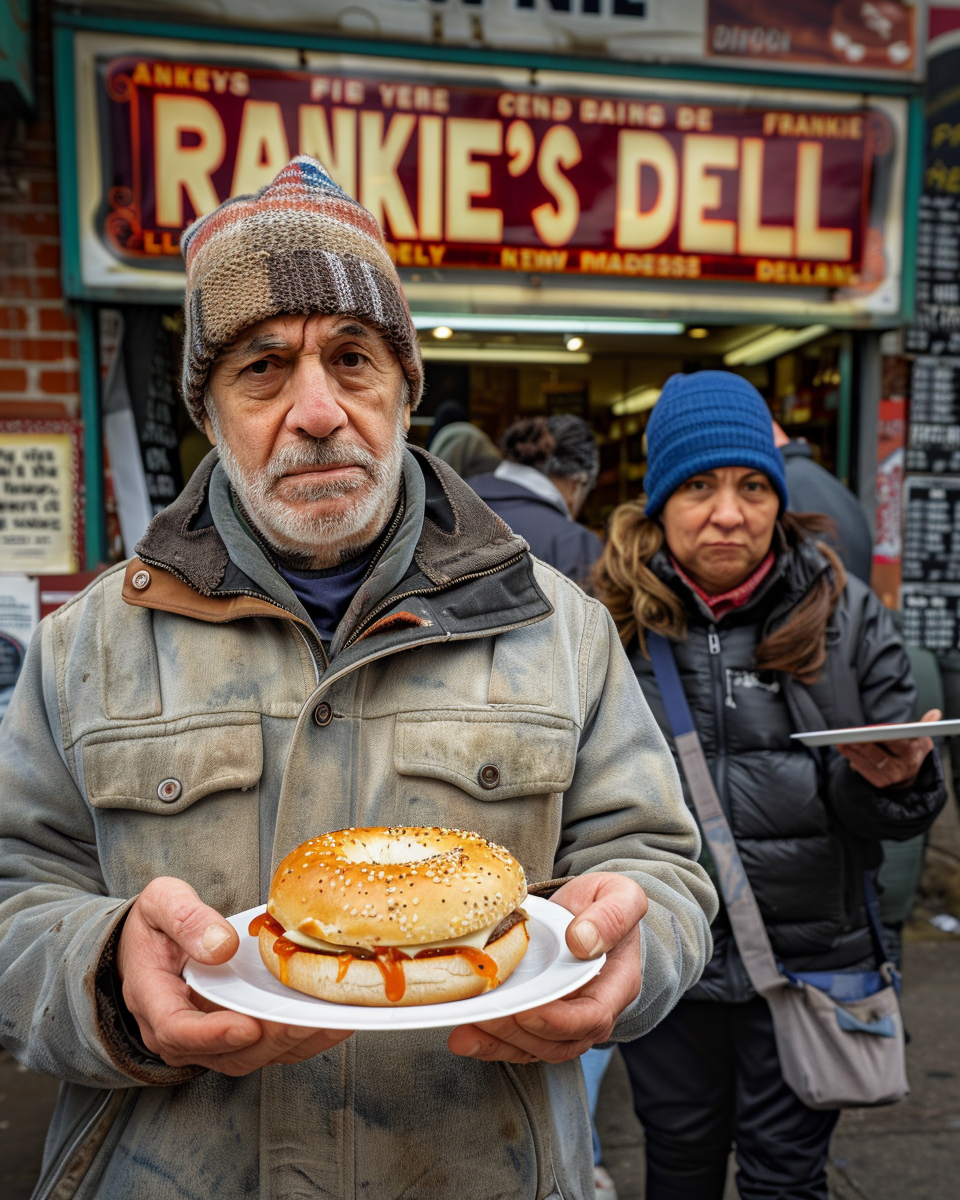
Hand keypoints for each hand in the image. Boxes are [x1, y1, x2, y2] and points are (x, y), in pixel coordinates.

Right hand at [116, 877, 351, 1075]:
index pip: (178, 1031)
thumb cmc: (155, 926)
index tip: (247, 1026)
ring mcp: (209, 1040)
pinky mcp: (235, 1038)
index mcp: (154, 1001)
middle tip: (307, 1019)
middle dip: (271, 1038)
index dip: (214, 1035)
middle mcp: (181, 1032)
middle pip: (226, 1052)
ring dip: (293, 1043)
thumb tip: (221, 944)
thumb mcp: (159, 903)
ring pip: (253, 1056)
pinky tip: (331, 1019)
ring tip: (330, 1018)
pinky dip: (301, 1039)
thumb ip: (185, 918)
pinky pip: (268, 1049)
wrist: (149, 946)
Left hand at [447, 872, 646, 1064]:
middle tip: (487, 1016)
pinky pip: (517, 1040)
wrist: (592, 910)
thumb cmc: (609, 903)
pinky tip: (463, 1036)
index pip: (593, 1018)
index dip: (560, 1022)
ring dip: (499, 1042)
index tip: (528, 1013)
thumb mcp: (621, 895)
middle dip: (519, 1034)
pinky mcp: (539, 1016)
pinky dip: (490, 1043)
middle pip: (558, 1041)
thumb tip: (582, 941)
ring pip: (534, 1046)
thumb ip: (611, 916)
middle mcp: (591, 1009)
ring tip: (467, 1027)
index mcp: (616, 984)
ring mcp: (564, 1017)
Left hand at [837, 708, 939, 789]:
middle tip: (847, 736)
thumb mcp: (919, 735)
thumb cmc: (910, 747)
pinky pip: (865, 771)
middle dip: (862, 745)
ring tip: (842, 743)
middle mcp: (906, 767)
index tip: (868, 730)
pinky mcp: (882, 783)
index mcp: (915, 751)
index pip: (896, 742)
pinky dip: (854, 761)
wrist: (911, 772)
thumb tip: (935, 713)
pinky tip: (846, 751)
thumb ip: (924, 724)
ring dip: (853, 752)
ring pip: (870, 763)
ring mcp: (893, 777)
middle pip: (880, 755)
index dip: (881, 736)